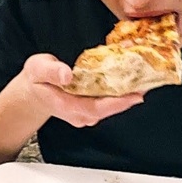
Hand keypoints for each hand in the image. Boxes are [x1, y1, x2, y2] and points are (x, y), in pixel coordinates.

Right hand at [16, 53, 143, 130]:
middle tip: (148, 82)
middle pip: (110, 109)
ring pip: (111, 106)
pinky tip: (130, 80)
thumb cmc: (36, 80)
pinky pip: (109, 102)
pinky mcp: (91, 108)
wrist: (33, 93)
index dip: (118, 103)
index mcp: (67, 106)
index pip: (96, 108)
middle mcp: (80, 114)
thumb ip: (51, 71)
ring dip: (128, 94)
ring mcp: (86, 113)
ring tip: (143, 78)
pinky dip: (121, 92)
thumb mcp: (37, 69)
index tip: (135, 95)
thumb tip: (67, 74)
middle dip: (129, 96)